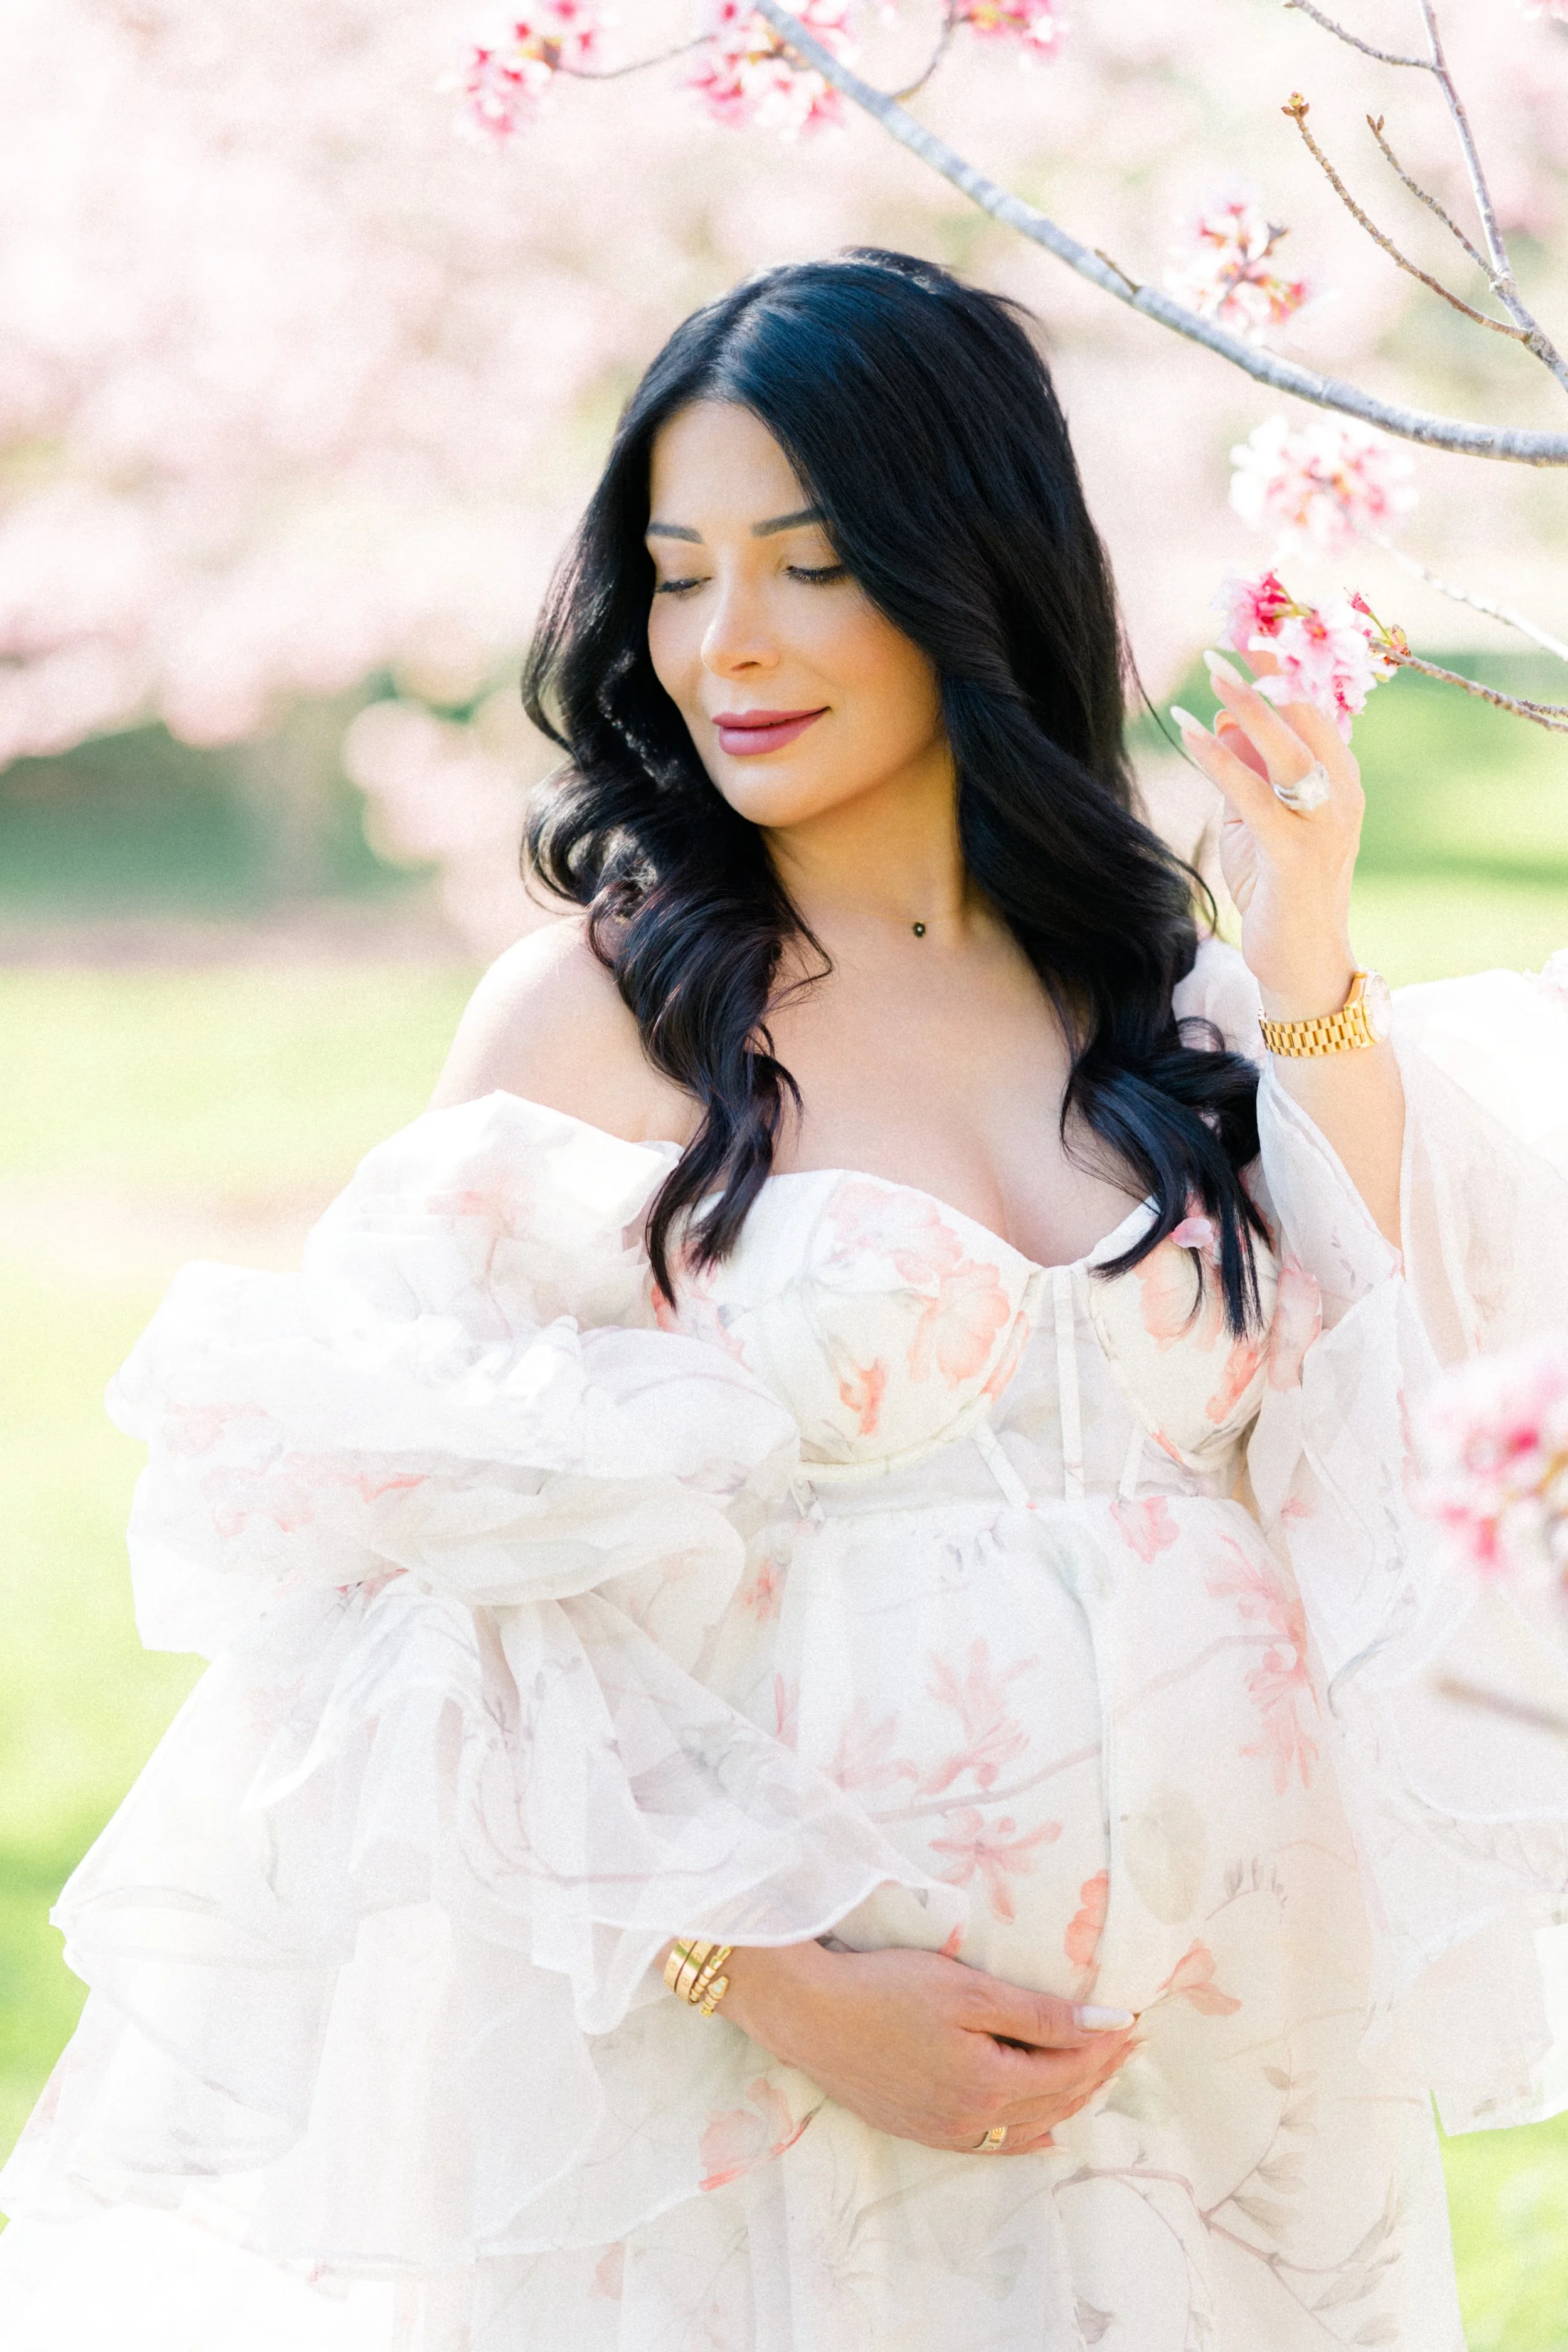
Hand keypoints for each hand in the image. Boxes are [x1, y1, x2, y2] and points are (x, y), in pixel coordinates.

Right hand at [706, 1939, 1137, 2155]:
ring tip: (1097, 2073)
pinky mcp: (920, 2130)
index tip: (1134, 2021)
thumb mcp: (968, 1991)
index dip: (1105, 2045)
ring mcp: (944, 2131)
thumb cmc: (885, 1989)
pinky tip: (1044, 2132)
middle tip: (1127, 2043)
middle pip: (1055, 2100)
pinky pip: (993, 2144)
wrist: (807, 2013)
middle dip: (1096, 2072)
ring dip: (1068, 2099)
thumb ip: (1041, 2014)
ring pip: (1029, 2126)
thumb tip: (1109, 2025)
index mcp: (989, 2084)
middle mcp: (973, 2120)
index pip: (1069, 2068)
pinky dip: (1028, 2135)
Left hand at [1171, 650, 1362, 1021]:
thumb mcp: (1262, 822)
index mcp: (1341, 781)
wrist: (1304, 962)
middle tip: (1235, 633)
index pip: (1321, 709)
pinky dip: (1218, 760)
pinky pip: (1252, 794)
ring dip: (1246, 705)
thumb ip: (1249, 772)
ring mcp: (1324, 824)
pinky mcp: (1294, 853)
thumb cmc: (1281, 889)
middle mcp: (1342, 795)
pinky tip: (1188, 733)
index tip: (1260, 629)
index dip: (1292, 668)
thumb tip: (1222, 720)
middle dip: (1273, 671)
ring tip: (1211, 669)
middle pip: (1309, 716)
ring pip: (1286, 748)